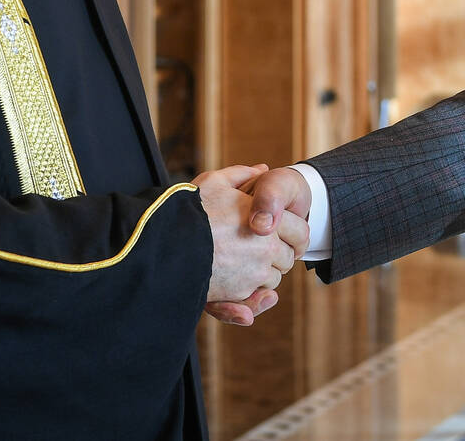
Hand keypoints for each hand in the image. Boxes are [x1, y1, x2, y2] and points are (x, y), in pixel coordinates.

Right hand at [194, 165, 308, 322]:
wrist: (163, 247)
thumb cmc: (190, 212)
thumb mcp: (214, 183)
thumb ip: (241, 175)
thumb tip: (262, 169)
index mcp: (267, 221)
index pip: (300, 230)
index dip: (293, 231)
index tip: (283, 232)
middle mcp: (267, 249)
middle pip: (289, 257)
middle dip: (278, 253)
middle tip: (260, 246)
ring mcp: (254, 274)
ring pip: (273, 278)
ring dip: (264, 272)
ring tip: (244, 260)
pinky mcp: (239, 294)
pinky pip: (255, 295)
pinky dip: (250, 289)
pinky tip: (234, 273)